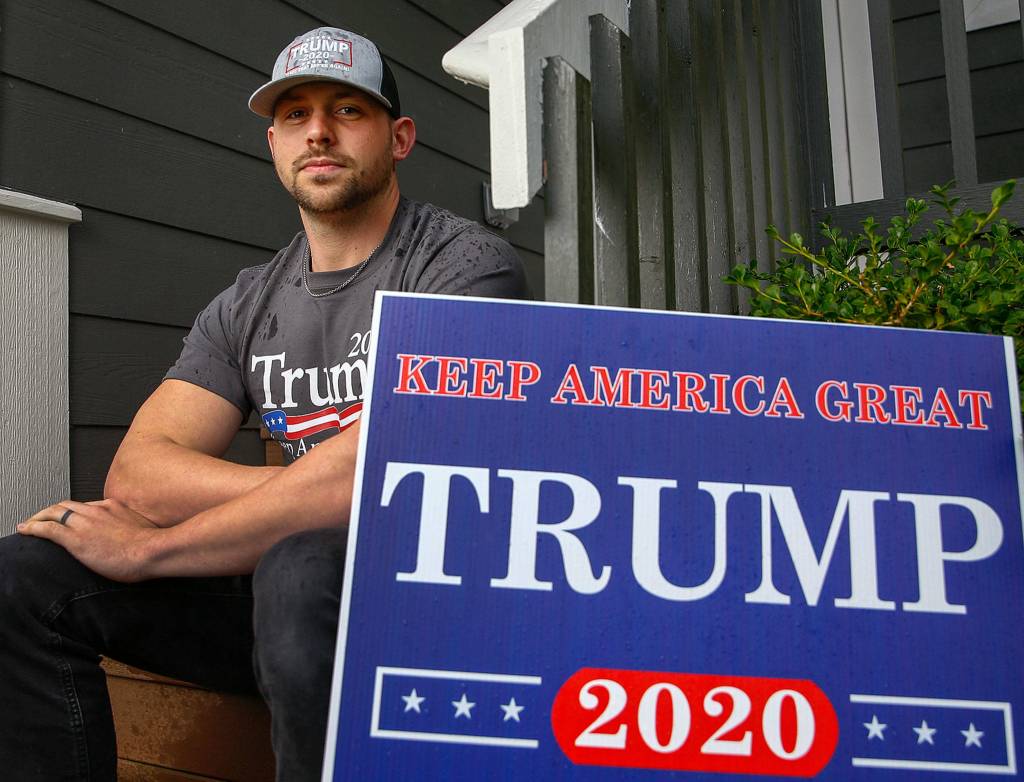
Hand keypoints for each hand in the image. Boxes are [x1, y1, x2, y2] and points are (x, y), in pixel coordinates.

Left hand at [17, 499, 161, 582]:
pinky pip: (47, 529)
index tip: (70, 519)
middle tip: (42, 518)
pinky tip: (24, 530)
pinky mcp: (75, 538)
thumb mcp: (147, 529)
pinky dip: (32, 527)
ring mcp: (85, 523)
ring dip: (38, 516)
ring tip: (29, 523)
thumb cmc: (154, 546)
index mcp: (114, 507)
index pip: (87, 505)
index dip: (74, 512)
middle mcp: (97, 510)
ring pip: (54, 512)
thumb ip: (136, 528)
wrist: (152, 551)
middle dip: (51, 510)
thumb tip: (139, 535)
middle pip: (67, 505)